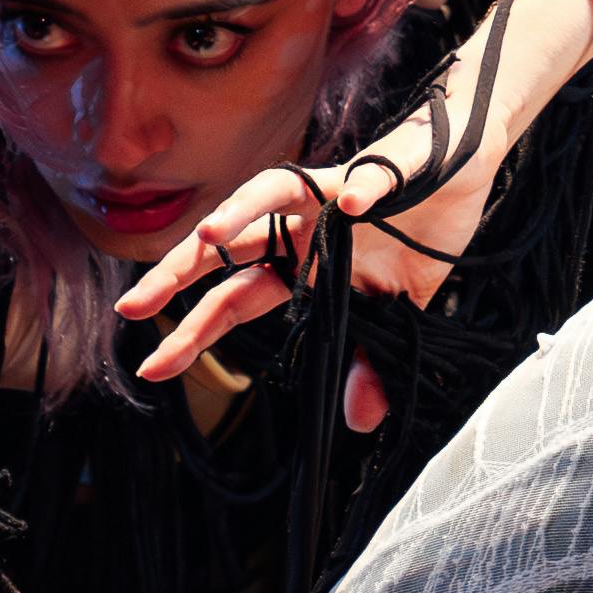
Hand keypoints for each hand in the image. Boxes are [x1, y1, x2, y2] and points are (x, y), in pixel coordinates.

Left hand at [108, 156, 466, 433]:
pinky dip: (362, 192)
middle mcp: (302, 227)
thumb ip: (369, 360)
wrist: (462, 170)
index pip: (233, 301)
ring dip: (238, 213)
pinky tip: (351, 205)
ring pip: (272, 192)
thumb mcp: (396, 310)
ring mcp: (334, 194)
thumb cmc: (419, 232)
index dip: (192, 331)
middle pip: (228, 247)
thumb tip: (359, 422)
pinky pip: (369, 180)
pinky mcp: (384, 171)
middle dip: (178, 274)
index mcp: (300, 263)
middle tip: (130, 308)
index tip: (150, 367)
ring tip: (206, 237)